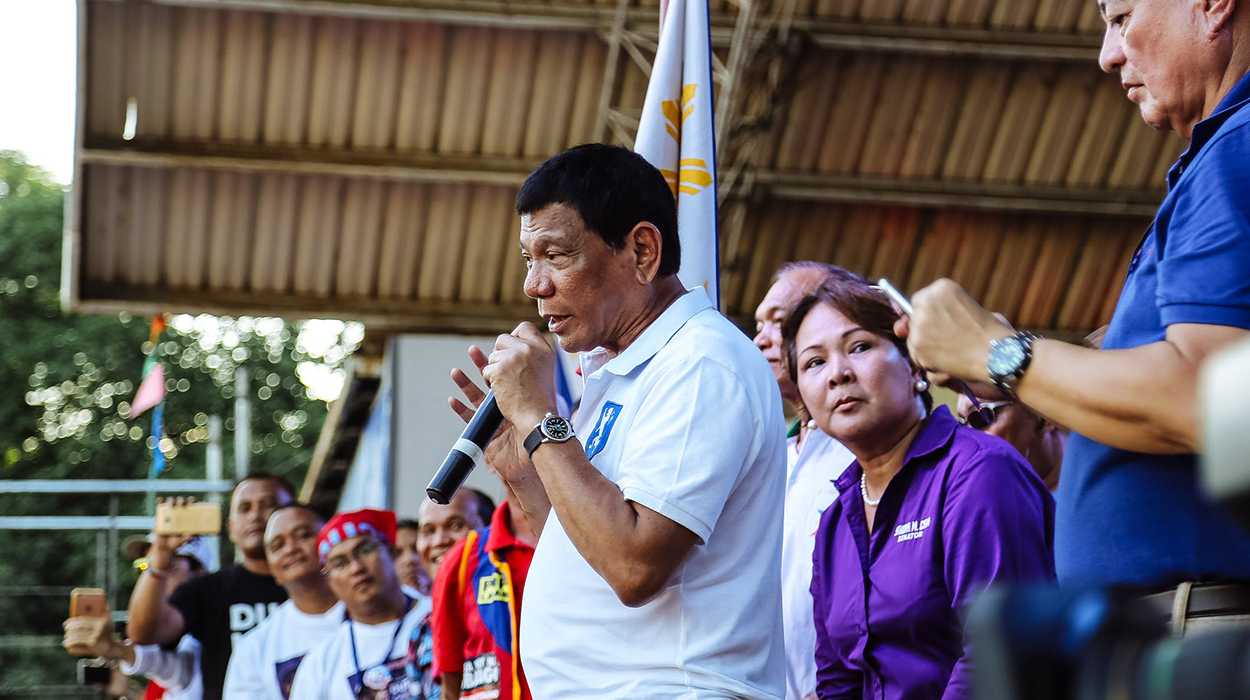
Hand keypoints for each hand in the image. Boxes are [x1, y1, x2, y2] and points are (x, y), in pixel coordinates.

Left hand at [63, 616, 122, 658]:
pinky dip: (71, 642)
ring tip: (66, 638)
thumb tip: (104, 601)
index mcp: (102, 621)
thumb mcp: (109, 623)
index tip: (66, 623)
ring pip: (77, 635)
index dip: (73, 621)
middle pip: (80, 626)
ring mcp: (96, 636)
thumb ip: (106, 612)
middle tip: (66, 629)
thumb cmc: (108, 635)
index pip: (84, 620)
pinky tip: (67, 643)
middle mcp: (99, 628)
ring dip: (69, 637)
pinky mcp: (93, 644)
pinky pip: (78, 642)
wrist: (114, 649)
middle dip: (70, 628)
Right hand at [147, 497, 194, 570]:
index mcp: (186, 517)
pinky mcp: (160, 516)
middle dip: (181, 501)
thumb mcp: (184, 540)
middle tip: (181, 504)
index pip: (190, 506)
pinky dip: (160, 502)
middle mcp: (178, 513)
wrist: (165, 547)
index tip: (192, 501)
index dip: (191, 502)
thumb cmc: (177, 542)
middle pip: (181, 503)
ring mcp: (169, 514)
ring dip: (171, 501)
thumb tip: (190, 536)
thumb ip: (187, 537)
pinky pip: (159, 507)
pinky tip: (160, 500)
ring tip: (171, 503)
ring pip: (171, 503)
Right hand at [449, 345, 536, 488]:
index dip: (502, 362)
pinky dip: (460, 409)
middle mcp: (504, 405)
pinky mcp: (484, 432)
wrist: (532, 461)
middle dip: (481, 365)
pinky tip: (453, 400)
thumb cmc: (539, 439)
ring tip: (455, 371)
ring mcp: (492, 418)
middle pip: (490, 381)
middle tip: (473, 350)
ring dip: (465, 384)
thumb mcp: (539, 414)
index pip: (508, 374)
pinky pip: (469, 419)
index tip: (499, 347)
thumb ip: (538, 396)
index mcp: (518, 397)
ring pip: (475, 397)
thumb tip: (545, 373)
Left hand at [481, 323, 559, 429]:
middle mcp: (529, 349)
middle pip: (503, 339)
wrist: (539, 419)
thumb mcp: (544, 372)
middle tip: (505, 371)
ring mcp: (513, 358)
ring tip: (507, 386)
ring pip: (492, 356)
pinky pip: (485, 371)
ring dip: (494, 370)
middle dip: (499, 354)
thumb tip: (517, 346)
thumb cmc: (542, 403)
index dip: (515, 336)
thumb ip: (532, 357)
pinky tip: (500, 391)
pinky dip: (489, 382)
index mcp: (543, 349)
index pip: (525, 328)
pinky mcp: (499, 370)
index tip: (511, 347)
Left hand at [899, 279, 1013, 381]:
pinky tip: (950, 362)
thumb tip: (898, 328)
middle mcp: (926, 301)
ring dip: (928, 350)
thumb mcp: (965, 310)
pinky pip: (916, 357)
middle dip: (926, 333)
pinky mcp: (917, 344)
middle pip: (914, 321)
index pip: (921, 302)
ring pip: (913, 340)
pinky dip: (929, 364)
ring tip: (954, 351)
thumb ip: (935, 312)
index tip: (941, 325)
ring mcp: (920, 323)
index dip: (929, 317)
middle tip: (950, 341)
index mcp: (942, 287)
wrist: (999, 354)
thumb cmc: (989, 334)